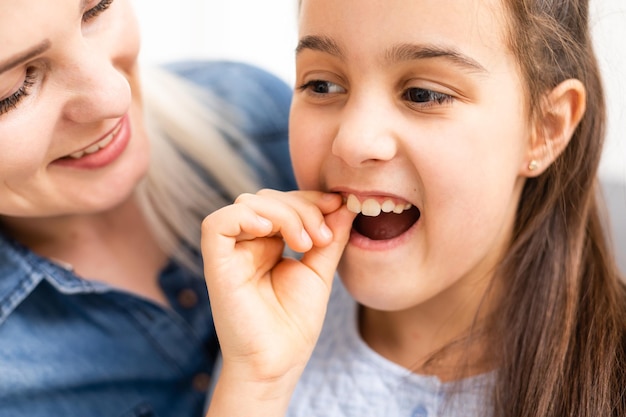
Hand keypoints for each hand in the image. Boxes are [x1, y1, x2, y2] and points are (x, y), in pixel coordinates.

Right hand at [201, 189, 353, 415]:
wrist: (278, 362)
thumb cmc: (295, 323)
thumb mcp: (319, 271)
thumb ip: (330, 237)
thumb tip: (345, 204)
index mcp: (268, 243)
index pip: (283, 202)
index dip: (310, 198)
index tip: (339, 206)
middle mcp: (246, 244)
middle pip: (266, 198)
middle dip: (302, 207)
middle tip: (322, 237)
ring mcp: (230, 253)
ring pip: (247, 204)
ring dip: (283, 214)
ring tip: (306, 243)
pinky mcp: (216, 264)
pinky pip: (217, 224)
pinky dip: (245, 218)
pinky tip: (269, 233)